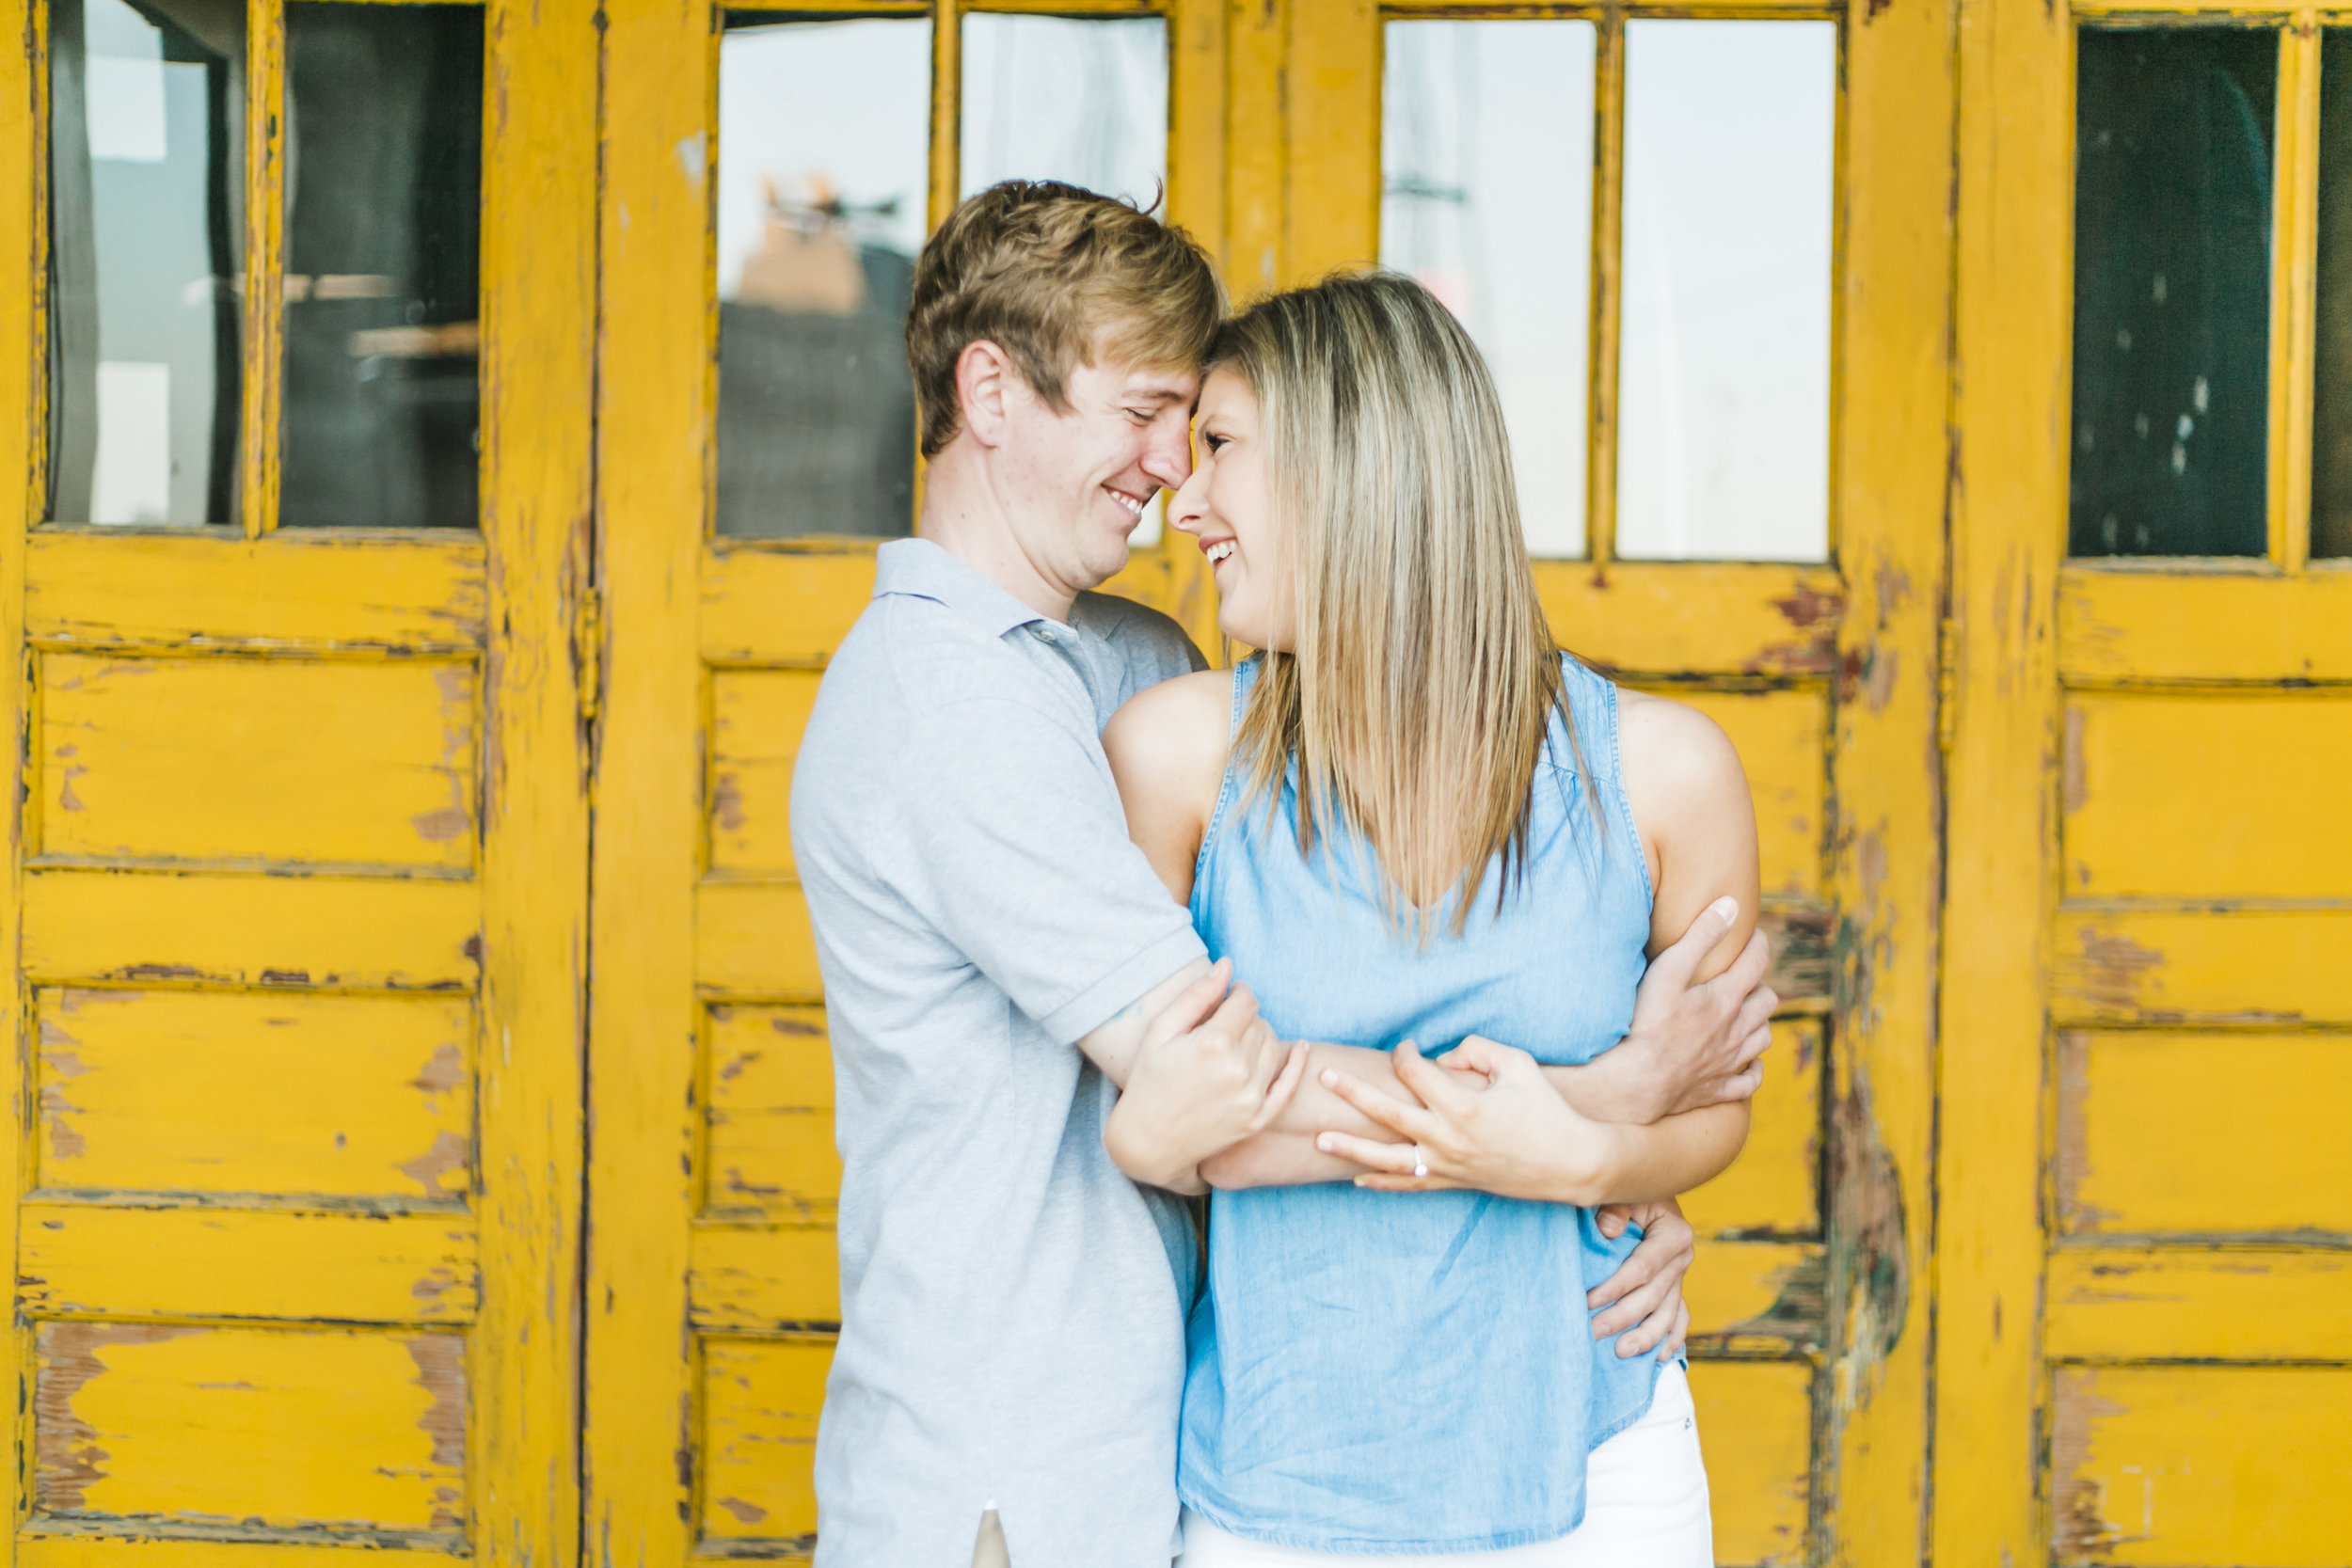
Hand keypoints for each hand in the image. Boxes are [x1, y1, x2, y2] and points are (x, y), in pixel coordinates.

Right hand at [1104, 959, 1310, 1190]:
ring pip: (1273, 1047)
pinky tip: (1301, 1048)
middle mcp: (1238, 1070)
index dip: (1239, 993)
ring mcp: (1251, 1098)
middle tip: (1224, 1023)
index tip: (1230, 995)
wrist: (1148, 1142)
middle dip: (1245, 1016)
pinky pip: (1288, 1085)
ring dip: (1260, 1036)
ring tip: (1237, 1040)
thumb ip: (1196, 996)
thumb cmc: (1148, 1081)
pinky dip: (1297, 1064)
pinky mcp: (1258, 1119)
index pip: (1246, 1002)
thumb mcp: (1161, 1031)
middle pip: (1260, 1023)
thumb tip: (1227, 965)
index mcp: (1213, 1044)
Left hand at [1311, 1036, 1619, 1204]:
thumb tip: (1443, 1058)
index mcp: (1463, 1105)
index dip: (1404, 1054)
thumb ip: (1476, 1050)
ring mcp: (1447, 1165)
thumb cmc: (1546, 1109)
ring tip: (1318, 1139)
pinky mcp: (1452, 1183)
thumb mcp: (1518, 1065)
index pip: (1415, 1073)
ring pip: (1386, 1159)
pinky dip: (1380, 1182)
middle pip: (1386, 1113)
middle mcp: (1448, 1138)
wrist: (1571, 1163)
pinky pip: (1408, 1185)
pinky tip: (1355, 1177)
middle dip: (1351, 1093)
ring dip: (1350, 1148)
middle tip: (1323, 1077)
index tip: (1406, 1047)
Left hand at [1588, 1199, 1694, 1360]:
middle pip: (1653, 1296)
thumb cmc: (1627, 1191)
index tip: (1587, 1301)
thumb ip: (1615, 1207)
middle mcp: (1682, 1257)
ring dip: (1646, 1336)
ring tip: (1622, 1352)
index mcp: (1673, 1233)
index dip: (1615, 1288)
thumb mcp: (1622, 1191)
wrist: (1646, 1191)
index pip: (1642, 1268)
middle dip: (1623, 1317)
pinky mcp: (1676, 1286)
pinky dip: (1671, 1339)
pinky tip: (1658, 1358)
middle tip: (1594, 1332)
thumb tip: (1608, 1230)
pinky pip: (1679, 1317)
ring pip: (1667, 1313)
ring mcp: (1681, 1274)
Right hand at [1618, 897, 1775, 1121]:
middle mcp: (1736, 1031)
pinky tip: (1747, 1063)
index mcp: (1726, 999)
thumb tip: (1731, 905)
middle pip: (1767, 1001)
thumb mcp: (1668, 970)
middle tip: (1745, 976)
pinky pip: (1749, 1081)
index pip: (1756, 962)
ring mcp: (1728, 1062)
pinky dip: (1753, 1069)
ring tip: (1746, 1013)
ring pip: (1763, 1038)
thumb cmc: (1646, 1023)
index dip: (1758, 943)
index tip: (1752, 933)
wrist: (1635, 1082)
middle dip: (1760, 983)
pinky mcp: (1717, 1089)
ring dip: (1760, 1022)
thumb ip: (1700, 936)